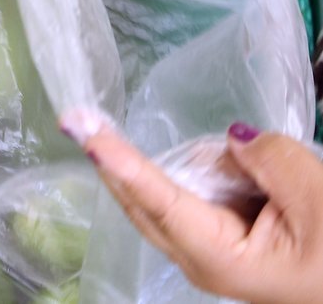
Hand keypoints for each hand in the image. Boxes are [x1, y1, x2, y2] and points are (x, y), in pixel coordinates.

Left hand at [63, 114, 322, 303]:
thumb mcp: (318, 200)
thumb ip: (270, 159)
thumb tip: (233, 140)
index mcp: (217, 258)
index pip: (158, 200)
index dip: (120, 163)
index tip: (84, 133)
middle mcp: (198, 257)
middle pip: (142, 199)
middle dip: (113, 159)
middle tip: (77, 117)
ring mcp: (205, 249)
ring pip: (166, 191)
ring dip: (179, 165)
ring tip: (246, 174)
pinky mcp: (218, 236)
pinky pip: (193, 192)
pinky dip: (202, 171)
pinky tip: (246, 175)